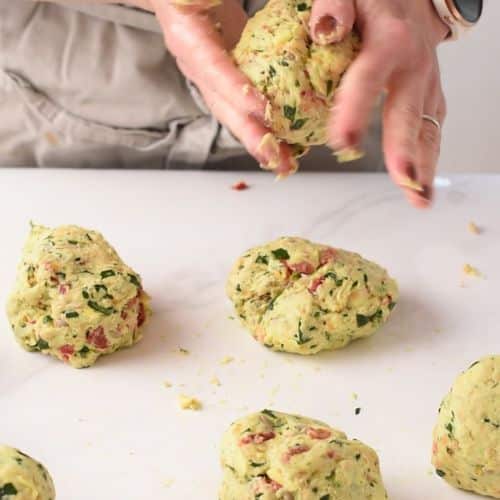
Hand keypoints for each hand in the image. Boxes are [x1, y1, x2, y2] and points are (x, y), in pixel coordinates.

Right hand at [145, 0, 295, 173]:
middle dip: (251, 136)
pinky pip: (245, 106)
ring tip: (285, 162)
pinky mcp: (226, 79)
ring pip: (234, 113)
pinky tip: (285, 140)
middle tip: (276, 160)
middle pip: (223, 106)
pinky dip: (264, 125)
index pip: (212, 67)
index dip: (236, 91)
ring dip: (260, 140)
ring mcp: (211, 76)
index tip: (263, 110)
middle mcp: (197, 63)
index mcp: (187, 36)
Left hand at [310, 0, 448, 207]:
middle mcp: (414, 66)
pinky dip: (428, 160)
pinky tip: (420, 185)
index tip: (342, 142)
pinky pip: (431, 130)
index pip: (369, 77)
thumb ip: (334, 4)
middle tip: (403, 178)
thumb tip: (324, 29)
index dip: (356, 110)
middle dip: (406, 149)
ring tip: (419, 198)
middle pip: (409, 112)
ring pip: (427, 128)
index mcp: (388, 40)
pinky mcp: (430, 97)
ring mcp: (426, 84)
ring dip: (424, 166)